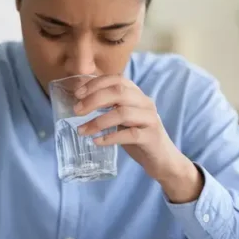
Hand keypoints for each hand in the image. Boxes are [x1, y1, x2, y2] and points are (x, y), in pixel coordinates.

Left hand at [73, 74, 202, 201]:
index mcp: (137, 95)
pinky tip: (97, 141)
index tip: (77, 94)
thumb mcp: (122, 117)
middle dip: (93, 99)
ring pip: (122, 113)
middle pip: (118, 92)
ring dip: (98, 121)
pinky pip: (130, 135)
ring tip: (82, 131)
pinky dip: (110, 137)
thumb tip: (80, 97)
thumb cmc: (137, 135)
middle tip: (76, 111)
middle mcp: (145, 103)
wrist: (162, 159)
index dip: (96, 84)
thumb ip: (108, 106)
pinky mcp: (151, 137)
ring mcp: (150, 119)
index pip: (117, 79)